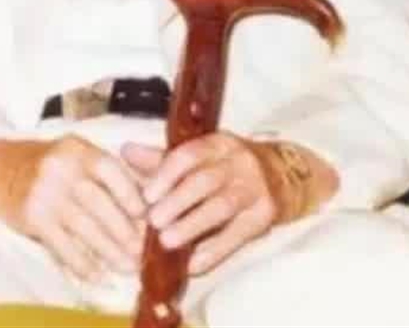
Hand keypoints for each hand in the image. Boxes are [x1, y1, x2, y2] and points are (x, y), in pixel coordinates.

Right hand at [0, 137, 146, 280]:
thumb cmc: (44, 166)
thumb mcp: (73, 156)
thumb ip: (106, 174)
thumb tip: (147, 207)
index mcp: (77, 149)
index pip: (113, 172)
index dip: (133, 198)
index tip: (149, 219)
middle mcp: (61, 168)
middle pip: (102, 205)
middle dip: (127, 233)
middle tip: (143, 252)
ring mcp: (44, 192)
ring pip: (86, 228)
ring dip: (110, 253)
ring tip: (128, 268)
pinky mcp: (32, 216)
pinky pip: (63, 245)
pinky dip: (83, 264)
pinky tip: (97, 275)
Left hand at [123, 133, 303, 274]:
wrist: (282, 175)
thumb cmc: (225, 166)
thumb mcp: (199, 156)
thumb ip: (161, 158)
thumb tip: (125, 151)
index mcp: (217, 144)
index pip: (189, 154)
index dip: (166, 174)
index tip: (147, 195)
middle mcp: (238, 163)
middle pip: (206, 181)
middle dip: (177, 202)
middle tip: (153, 221)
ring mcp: (255, 190)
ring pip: (222, 207)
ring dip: (193, 226)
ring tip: (167, 242)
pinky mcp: (265, 216)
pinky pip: (238, 235)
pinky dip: (214, 252)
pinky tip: (193, 265)